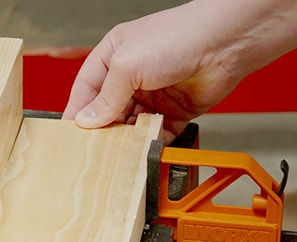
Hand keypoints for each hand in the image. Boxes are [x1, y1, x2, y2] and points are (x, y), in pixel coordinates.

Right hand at [63, 0, 296, 142]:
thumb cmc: (178, 36)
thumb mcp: (127, 65)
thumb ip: (105, 97)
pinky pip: (156, 132)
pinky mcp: (174, 110)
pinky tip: (144, 146)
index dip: (78, 110)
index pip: (86, 88)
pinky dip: (150, 141)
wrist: (227, 42)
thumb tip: (86, 121)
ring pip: (130, 124)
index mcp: (113, 56)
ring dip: (125, 137)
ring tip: (118, 149)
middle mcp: (131, 75)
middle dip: (101, 128)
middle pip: (107, 110)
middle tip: (93, 147)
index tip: (69, 133)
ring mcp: (153, 94)